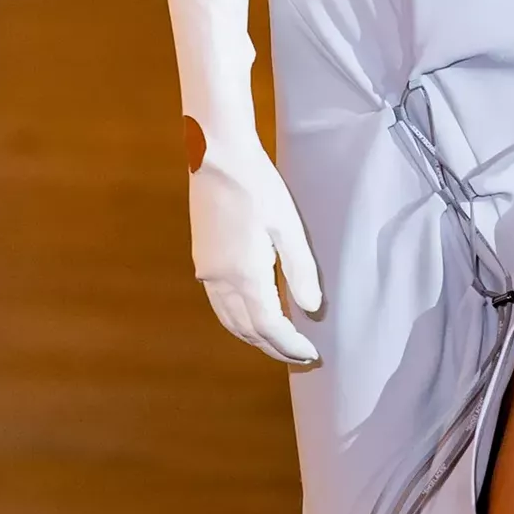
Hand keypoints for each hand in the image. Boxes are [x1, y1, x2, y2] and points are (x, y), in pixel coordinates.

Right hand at [189, 131, 321, 365]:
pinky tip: (252, 315)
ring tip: (279, 343)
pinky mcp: (202, 259)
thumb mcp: (288, 226)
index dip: (290, 345)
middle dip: (274, 348)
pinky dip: (238, 320)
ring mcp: (206, 272)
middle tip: (300, 357)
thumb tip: (311, 308)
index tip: (311, 354)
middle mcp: (220, 281)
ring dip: (254, 337)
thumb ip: (301, 270)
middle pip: (248, 330)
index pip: (270, 327)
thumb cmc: (257, 186)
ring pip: (230, 321)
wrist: (215, 156)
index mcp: (245, 275)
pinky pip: (220, 305)